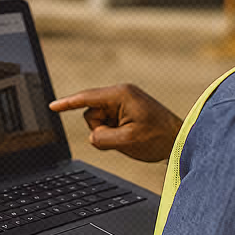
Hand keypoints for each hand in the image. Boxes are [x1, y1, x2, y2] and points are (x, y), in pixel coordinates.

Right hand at [49, 84, 182, 162]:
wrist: (182, 139)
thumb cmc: (159, 137)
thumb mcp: (128, 140)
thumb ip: (102, 138)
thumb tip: (93, 137)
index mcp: (121, 94)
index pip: (87, 98)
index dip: (67, 104)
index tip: (52, 107)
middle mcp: (121, 94)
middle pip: (91, 113)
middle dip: (101, 129)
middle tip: (125, 136)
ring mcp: (124, 102)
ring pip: (98, 121)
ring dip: (109, 133)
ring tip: (131, 136)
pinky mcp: (126, 111)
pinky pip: (108, 124)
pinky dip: (114, 133)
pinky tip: (132, 135)